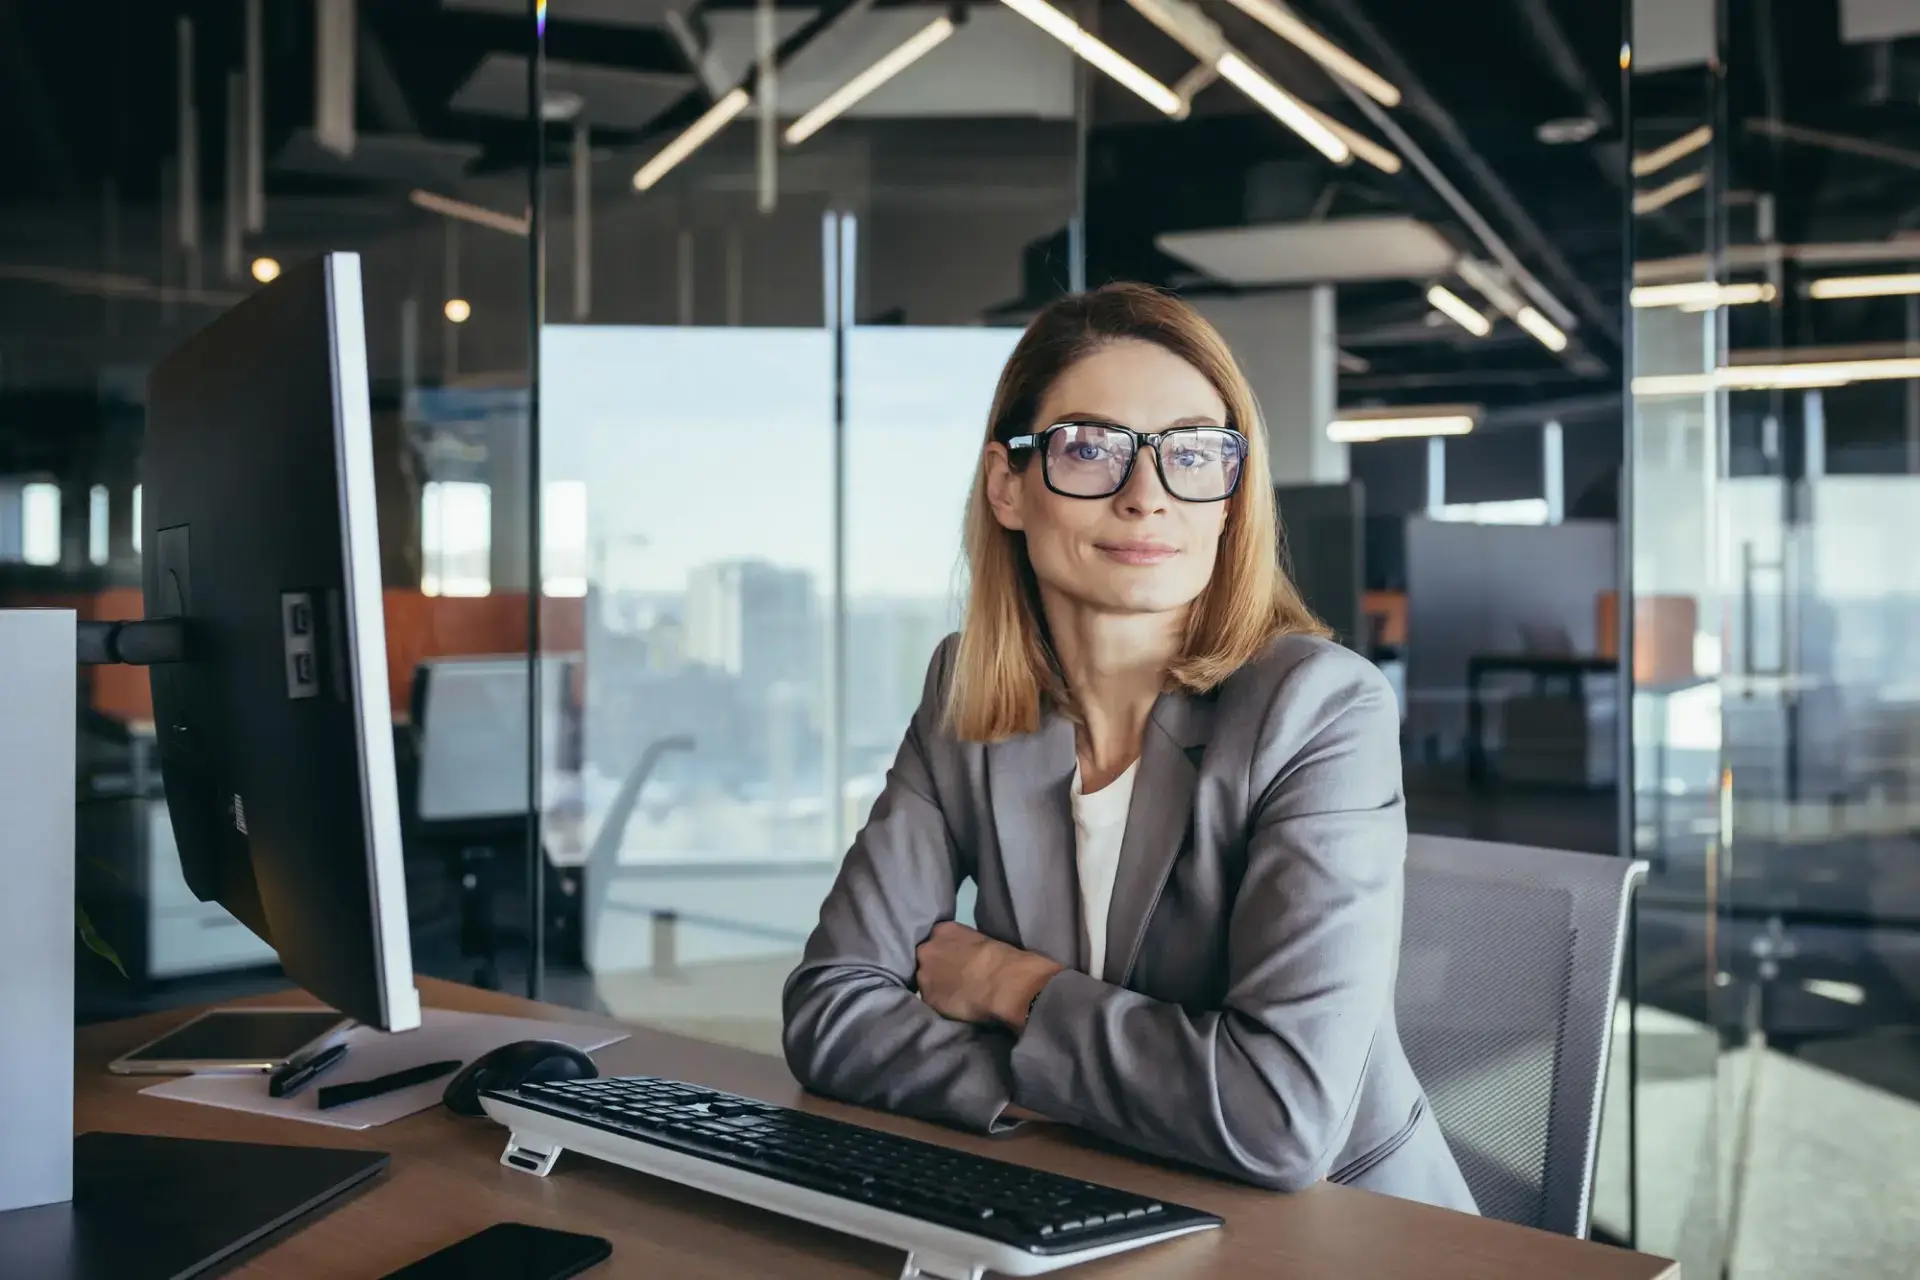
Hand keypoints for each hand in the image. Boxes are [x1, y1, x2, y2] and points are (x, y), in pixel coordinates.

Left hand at [915, 922, 1061, 1028]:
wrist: (1004, 984)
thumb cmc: (1002, 959)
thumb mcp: (981, 941)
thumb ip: (964, 946)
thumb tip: (965, 957)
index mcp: (943, 930)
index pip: (937, 939)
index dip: (946, 951)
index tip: (955, 960)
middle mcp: (927, 949)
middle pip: (927, 958)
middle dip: (936, 967)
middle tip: (954, 978)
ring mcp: (924, 974)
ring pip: (926, 980)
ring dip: (936, 985)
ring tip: (954, 994)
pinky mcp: (928, 998)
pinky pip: (931, 1001)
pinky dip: (940, 1003)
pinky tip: (954, 1006)